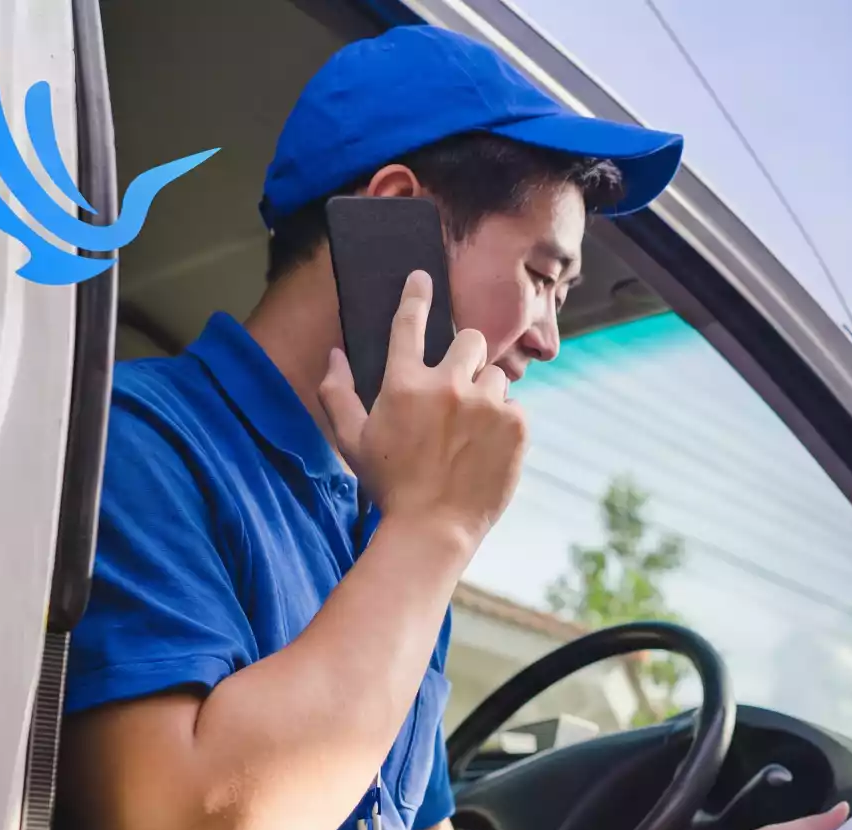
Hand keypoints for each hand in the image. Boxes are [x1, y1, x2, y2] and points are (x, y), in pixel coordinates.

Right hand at [319, 270, 526, 547]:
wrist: (433, 530)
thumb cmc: (389, 486)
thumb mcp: (351, 441)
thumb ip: (337, 393)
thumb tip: (334, 355)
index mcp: (404, 384)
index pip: (409, 324)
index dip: (416, 295)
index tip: (423, 277)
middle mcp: (448, 385)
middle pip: (471, 339)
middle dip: (468, 354)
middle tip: (458, 387)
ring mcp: (486, 404)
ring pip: (496, 375)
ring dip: (486, 394)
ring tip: (471, 431)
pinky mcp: (516, 424)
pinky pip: (515, 407)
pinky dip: (504, 423)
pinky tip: (486, 449)